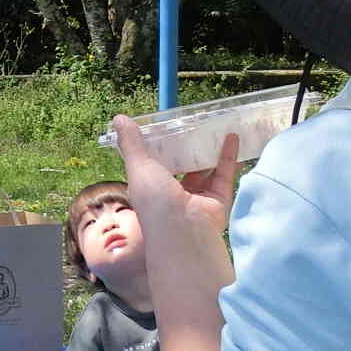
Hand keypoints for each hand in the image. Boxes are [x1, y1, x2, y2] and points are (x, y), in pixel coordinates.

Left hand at [107, 114, 240, 253]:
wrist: (184, 231)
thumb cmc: (155, 201)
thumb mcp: (138, 166)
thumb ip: (131, 143)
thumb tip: (119, 118)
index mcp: (150, 188)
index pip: (153, 164)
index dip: (157, 146)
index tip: (165, 126)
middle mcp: (172, 195)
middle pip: (180, 166)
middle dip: (185, 147)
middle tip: (192, 124)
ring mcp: (196, 198)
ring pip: (204, 170)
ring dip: (208, 150)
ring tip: (213, 127)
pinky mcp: (217, 200)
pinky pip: (224, 175)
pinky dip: (228, 156)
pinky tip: (231, 137)